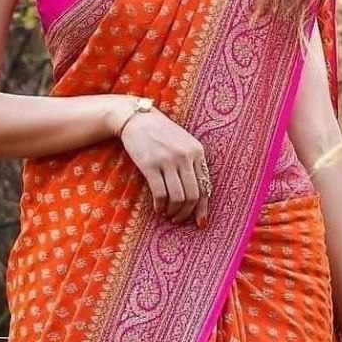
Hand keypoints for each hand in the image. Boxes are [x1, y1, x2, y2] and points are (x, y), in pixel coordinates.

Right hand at [115, 101, 211, 228]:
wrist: (137, 118)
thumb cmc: (161, 133)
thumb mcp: (183, 143)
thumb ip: (191, 164)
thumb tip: (196, 196)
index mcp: (197, 152)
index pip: (205, 186)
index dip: (203, 208)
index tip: (200, 222)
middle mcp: (186, 156)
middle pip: (193, 195)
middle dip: (187, 213)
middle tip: (179, 219)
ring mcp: (168, 160)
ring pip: (178, 197)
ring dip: (173, 211)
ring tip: (168, 214)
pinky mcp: (151, 165)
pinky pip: (160, 193)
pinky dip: (160, 205)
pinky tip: (158, 208)